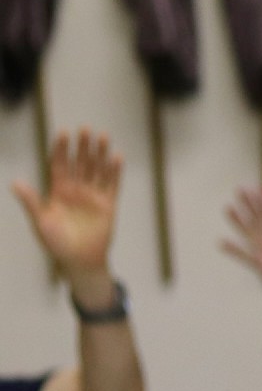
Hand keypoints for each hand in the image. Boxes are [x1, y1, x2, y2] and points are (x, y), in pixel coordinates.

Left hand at [14, 130, 122, 294]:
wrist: (80, 261)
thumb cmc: (56, 244)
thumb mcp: (41, 222)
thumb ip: (31, 202)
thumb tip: (15, 182)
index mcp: (58, 191)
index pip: (60, 165)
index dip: (61, 149)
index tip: (64, 132)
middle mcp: (76, 190)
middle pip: (80, 163)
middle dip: (82, 146)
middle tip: (85, 129)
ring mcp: (93, 196)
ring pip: (97, 169)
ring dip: (100, 153)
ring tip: (103, 136)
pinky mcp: (108, 205)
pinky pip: (113, 184)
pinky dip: (115, 171)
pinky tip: (117, 157)